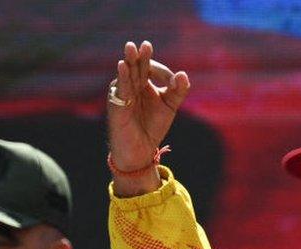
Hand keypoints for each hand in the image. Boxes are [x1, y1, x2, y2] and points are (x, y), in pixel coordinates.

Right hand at [107, 40, 189, 195]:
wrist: (140, 150)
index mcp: (143, 83)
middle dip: (141, 56)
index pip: (151, 68)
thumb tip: (183, 74)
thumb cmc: (152, 127)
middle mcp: (132, 85)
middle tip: (145, 45)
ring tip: (131, 48)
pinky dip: (122, 77)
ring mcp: (123, 94)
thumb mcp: (170, 106)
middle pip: (137, 67)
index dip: (163, 72)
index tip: (174, 83)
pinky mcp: (117, 105)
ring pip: (128, 75)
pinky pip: (120, 89)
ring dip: (130, 62)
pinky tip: (123, 66)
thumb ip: (178, 90)